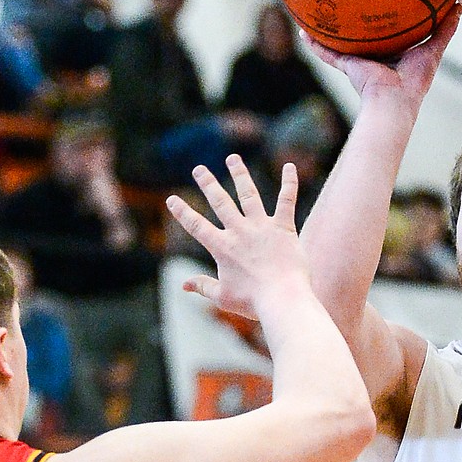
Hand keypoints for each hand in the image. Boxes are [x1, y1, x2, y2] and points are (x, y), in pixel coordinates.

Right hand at [166, 155, 304, 320]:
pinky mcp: (284, 227)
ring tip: (233, 158)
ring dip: (239, 174)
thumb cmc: (253, 302)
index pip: (196, 226)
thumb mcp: (222, 297)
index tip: (171, 198)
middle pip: (220, 202)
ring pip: (248, 194)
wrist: (283, 300)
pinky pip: (286, 200)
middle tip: (199, 169)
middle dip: (208, 184)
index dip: (182, 212)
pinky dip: (288, 182)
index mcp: (222, 248)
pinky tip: (289, 166)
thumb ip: (202, 286)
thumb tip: (183, 285)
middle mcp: (240, 232)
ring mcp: (262, 227)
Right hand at [301, 6, 459, 107]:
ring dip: (328, 27)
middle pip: (361, 32)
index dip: (385, 14)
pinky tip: (302, 30)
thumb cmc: (415, 82)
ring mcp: (357, 61)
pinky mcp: (346, 65)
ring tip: (317, 8)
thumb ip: (445, 29)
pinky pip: (326, 52)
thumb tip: (459, 7)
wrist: (394, 102)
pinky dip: (314, 43)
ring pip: (339, 40)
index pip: (388, 29)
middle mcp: (373, 55)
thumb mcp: (433, 49)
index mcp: (393, 53)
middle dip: (354, 17)